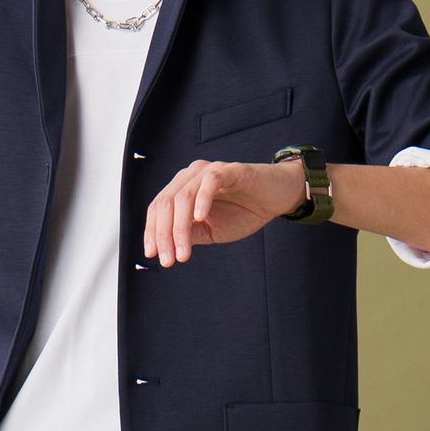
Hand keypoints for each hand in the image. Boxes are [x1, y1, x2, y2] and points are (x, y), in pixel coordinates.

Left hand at [143, 159, 303, 266]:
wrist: (277, 198)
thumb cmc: (243, 211)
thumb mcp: (211, 230)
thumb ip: (189, 234)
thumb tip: (165, 247)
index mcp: (182, 188)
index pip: (158, 208)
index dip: (152, 232)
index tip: (153, 255)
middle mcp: (191, 176)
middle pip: (166, 203)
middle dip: (164, 234)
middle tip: (168, 260)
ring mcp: (209, 171)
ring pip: (183, 196)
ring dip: (180, 228)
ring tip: (183, 253)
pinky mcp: (230, 170)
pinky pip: (210, 181)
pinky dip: (202, 200)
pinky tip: (200, 218)